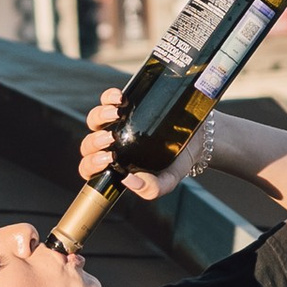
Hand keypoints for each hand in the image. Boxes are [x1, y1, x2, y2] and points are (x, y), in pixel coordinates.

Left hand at [77, 85, 188, 204]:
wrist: (198, 137)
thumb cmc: (178, 161)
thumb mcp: (169, 180)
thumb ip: (152, 189)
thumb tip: (128, 181)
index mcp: (116, 166)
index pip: (90, 168)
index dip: (91, 164)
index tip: (109, 160)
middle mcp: (112, 145)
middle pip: (88, 144)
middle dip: (95, 141)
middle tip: (112, 140)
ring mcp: (116, 124)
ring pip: (94, 120)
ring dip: (99, 117)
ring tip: (116, 116)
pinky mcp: (125, 105)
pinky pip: (107, 98)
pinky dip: (109, 97)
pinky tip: (120, 98)